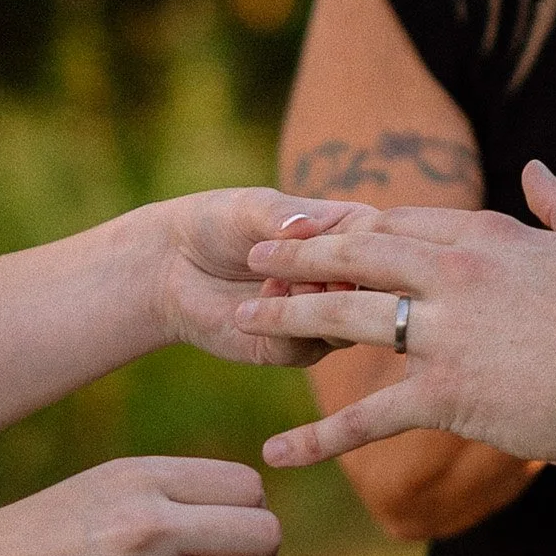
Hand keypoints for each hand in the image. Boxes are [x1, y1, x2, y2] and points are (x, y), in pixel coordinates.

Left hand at [150, 188, 374, 365]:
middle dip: (343, 282)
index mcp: (350, 232)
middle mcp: (346, 279)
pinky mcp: (296, 348)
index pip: (385, 243)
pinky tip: (260, 299)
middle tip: (309, 270)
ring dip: (315, 305)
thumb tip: (304, 227)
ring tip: (280, 282)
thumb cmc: (218, 223)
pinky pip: (308, 346)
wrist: (170, 266)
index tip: (331, 240)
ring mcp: (324, 316)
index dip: (367, 247)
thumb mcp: (250, 208)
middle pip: (376, 293)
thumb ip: (280, 217)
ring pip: (348, 326)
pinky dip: (285, 324)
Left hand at [235, 161, 555, 465]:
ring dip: (285, 318)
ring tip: (240, 322)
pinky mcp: (443, 394)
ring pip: (344, 316)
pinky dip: (317, 439)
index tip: (314, 227)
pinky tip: (277, 454)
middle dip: (299, 252)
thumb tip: (533, 166)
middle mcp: (455, 274)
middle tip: (254, 255)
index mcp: (489, 237)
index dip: (350, 224)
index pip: (401, 221)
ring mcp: (444, 334)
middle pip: (357, 252)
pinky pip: (366, 418)